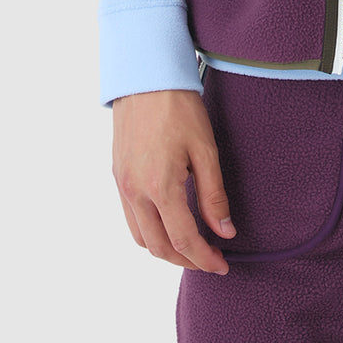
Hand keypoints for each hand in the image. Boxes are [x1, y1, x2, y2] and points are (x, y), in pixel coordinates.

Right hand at [111, 88, 236, 274]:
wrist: (145, 76)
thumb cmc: (179, 107)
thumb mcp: (205, 149)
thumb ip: (213, 195)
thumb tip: (225, 232)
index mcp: (159, 186)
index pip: (183, 239)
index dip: (204, 259)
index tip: (223, 265)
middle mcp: (135, 192)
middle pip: (158, 247)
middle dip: (185, 260)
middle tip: (210, 259)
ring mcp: (122, 185)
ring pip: (141, 238)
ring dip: (165, 249)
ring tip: (191, 246)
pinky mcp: (117, 176)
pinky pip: (130, 218)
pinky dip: (149, 231)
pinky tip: (168, 222)